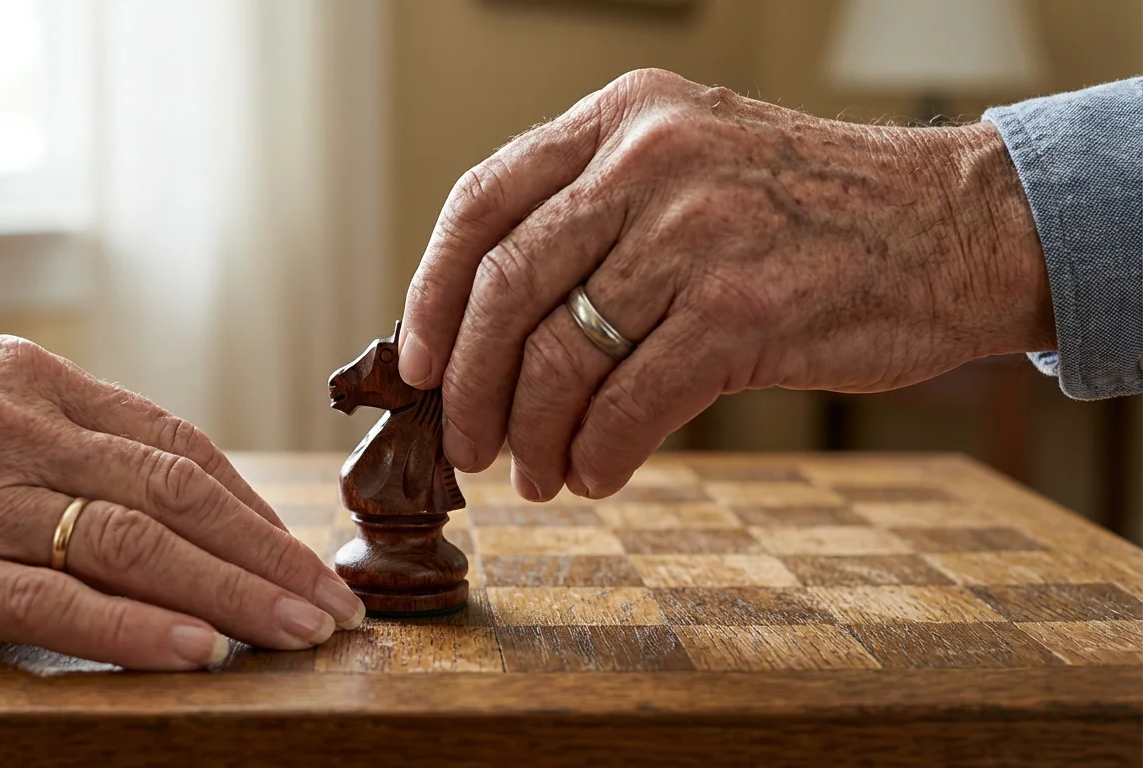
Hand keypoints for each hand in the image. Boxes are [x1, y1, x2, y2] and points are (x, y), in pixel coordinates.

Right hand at [0, 336, 363, 670]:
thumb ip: (79, 440)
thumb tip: (191, 498)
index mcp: (40, 380)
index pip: (180, 447)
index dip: (256, 508)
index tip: (308, 557)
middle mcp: (18, 427)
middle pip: (176, 494)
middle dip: (268, 556)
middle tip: (333, 606)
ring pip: (131, 544)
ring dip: (229, 594)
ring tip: (296, 633)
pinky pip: (53, 601)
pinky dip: (133, 628)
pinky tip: (195, 651)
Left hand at [399, 69, 1053, 501]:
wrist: (958, 227)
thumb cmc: (811, 214)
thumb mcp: (694, 168)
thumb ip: (597, 223)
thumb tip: (492, 337)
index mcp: (623, 116)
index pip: (483, 202)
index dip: (433, 295)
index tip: (419, 365)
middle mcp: (651, 157)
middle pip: (508, 286)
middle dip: (473, 385)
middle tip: (469, 445)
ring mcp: (699, 230)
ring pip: (564, 354)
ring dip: (535, 433)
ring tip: (538, 472)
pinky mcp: (745, 309)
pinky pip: (632, 402)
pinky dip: (600, 451)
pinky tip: (598, 474)